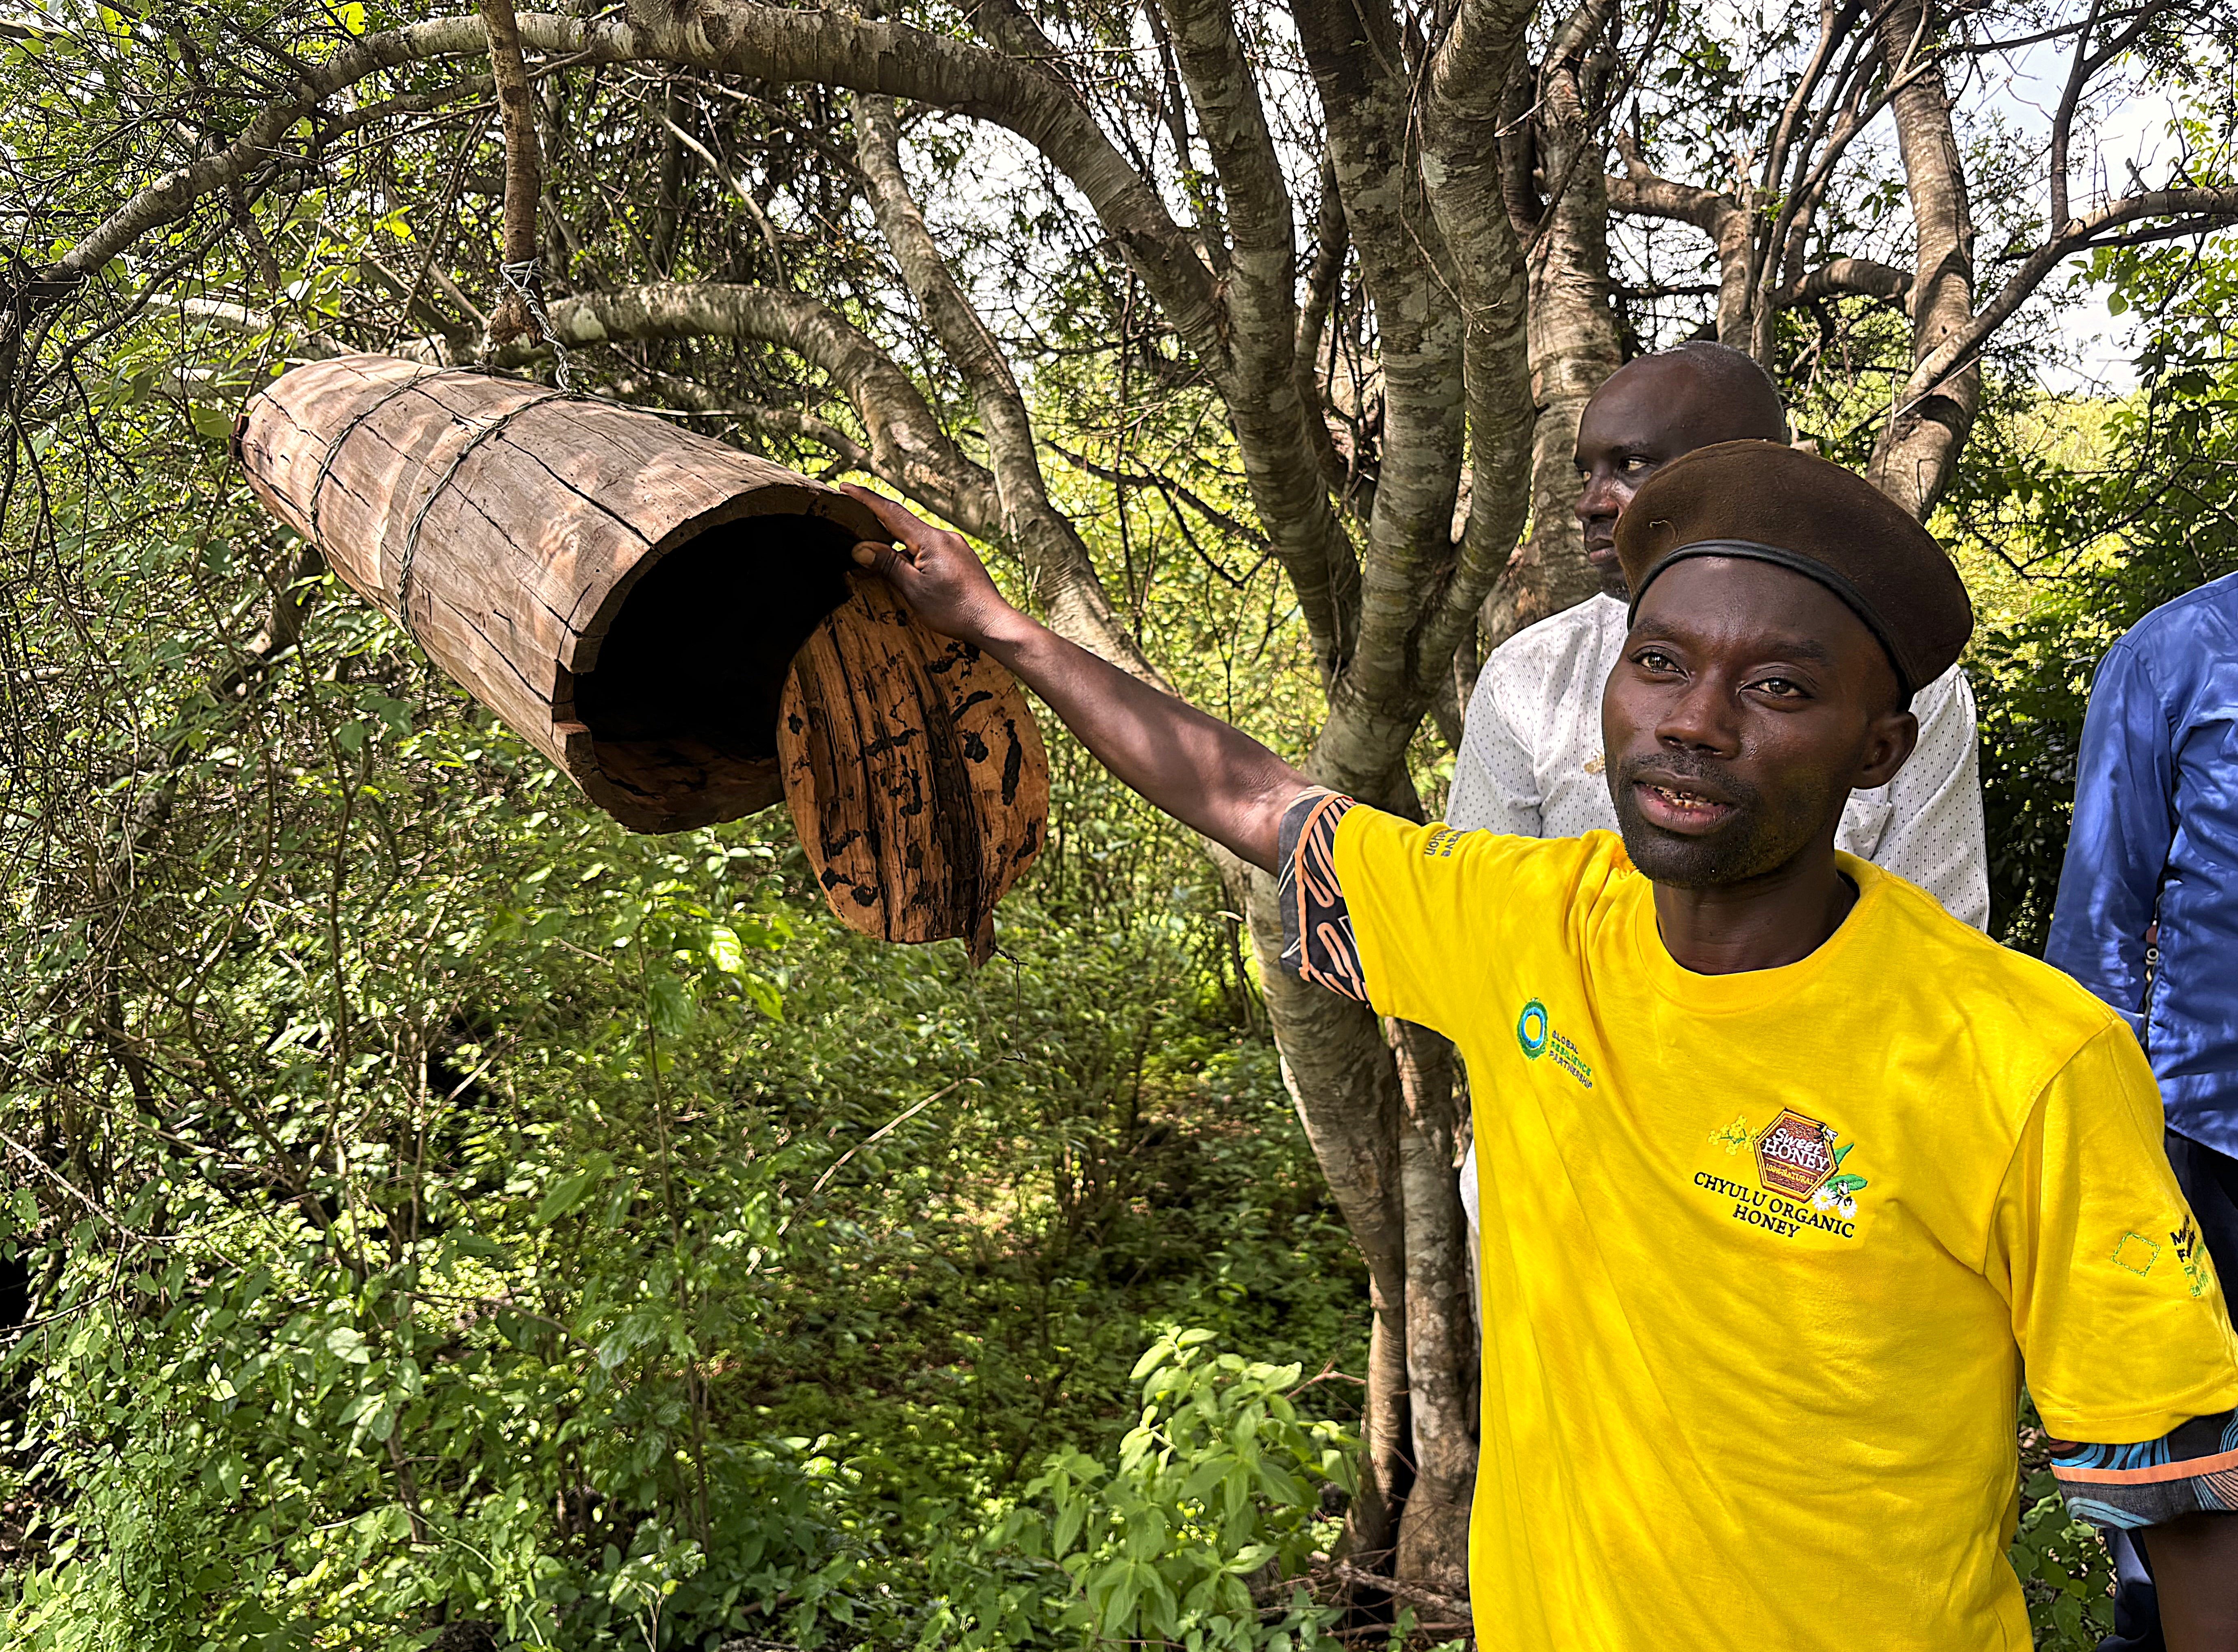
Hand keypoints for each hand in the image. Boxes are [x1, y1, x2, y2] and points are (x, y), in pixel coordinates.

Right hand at [839, 486, 1020, 647]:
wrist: (992, 622)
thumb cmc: (956, 610)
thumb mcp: (914, 590)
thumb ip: (887, 565)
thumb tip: (861, 549)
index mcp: (931, 540)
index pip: (891, 512)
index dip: (866, 499)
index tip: (845, 487)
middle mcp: (945, 537)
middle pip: (904, 523)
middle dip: (878, 521)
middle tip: (854, 520)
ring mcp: (955, 546)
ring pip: (917, 538)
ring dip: (897, 543)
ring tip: (879, 553)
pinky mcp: (961, 558)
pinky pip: (930, 547)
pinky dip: (913, 552)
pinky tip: (908, 568)